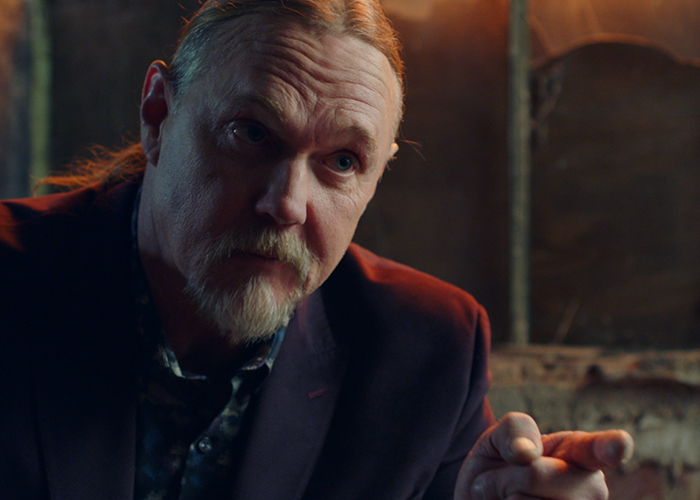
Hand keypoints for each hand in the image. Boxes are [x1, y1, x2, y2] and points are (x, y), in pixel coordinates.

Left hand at [454, 412, 633, 499]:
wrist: (489, 495)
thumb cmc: (504, 463)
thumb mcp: (502, 435)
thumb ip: (515, 429)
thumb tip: (526, 453)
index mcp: (582, 452)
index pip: (604, 448)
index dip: (612, 447)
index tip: (619, 444)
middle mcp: (592, 488)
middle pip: (533, 475)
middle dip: (509, 476)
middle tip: (513, 478)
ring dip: (506, 498)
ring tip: (514, 497)